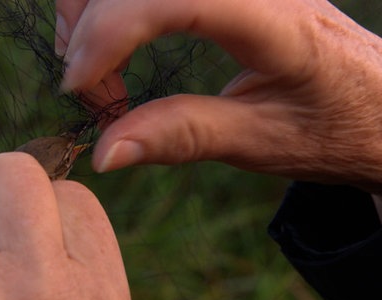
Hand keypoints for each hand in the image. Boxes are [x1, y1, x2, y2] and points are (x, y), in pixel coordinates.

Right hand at [58, 0, 381, 192]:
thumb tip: (104, 153)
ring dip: (89, 15)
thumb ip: (183, 137)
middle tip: (93, 96)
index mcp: (277, 21)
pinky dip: (106, 11)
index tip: (80, 90)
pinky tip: (111, 51)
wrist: (376, 105)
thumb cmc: (332, 126)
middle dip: (89, 30)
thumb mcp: (261, 142)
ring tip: (97, 76)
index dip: (110, 33)